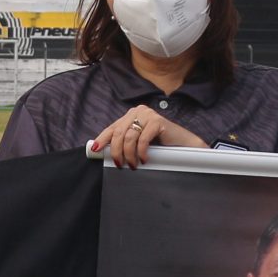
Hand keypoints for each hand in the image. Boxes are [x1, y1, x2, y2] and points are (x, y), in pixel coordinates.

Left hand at [88, 106, 205, 168]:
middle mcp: (138, 111)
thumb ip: (125, 141)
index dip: (102, 139)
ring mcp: (148, 114)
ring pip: (129, 137)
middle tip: (119, 164)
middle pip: (118, 132)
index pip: (112, 127)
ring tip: (133, 165)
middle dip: (116, 151)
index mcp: (131, 115)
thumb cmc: (161, 145)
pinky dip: (141, 152)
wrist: (183, 145)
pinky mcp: (157, 121)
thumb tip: (107, 152)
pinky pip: (142, 139)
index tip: (94, 149)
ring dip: (129, 154)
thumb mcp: (138, 142)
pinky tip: (144, 159)